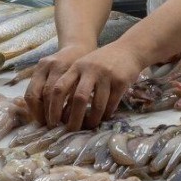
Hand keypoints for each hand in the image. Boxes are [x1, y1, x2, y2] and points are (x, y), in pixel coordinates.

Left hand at [25, 42, 146, 129]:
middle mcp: (90, 70)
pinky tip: (103, 118)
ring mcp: (106, 75)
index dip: (53, 107)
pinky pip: (112, 104)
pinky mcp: (121, 81)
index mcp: (76, 67)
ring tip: (89, 126)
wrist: (128, 49)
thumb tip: (60, 112)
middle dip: (74, 118)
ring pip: (97, 104)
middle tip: (71, 131)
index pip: (59, 88)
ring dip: (92, 119)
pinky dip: (106, 114)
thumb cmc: (101, 62)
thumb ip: (72, 84)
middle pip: (78, 98)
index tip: (52, 122)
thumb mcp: (84, 67)